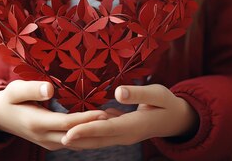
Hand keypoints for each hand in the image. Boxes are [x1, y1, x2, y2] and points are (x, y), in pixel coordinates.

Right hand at [0, 80, 107, 150]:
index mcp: (36, 123)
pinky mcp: (54, 143)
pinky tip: (104, 122)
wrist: (0, 117)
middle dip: (97, 128)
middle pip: (77, 137)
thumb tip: (50, 88)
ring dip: (97, 133)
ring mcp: (50, 143)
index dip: (86, 119)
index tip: (104, 112)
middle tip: (118, 117)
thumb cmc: (9, 98)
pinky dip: (90, 134)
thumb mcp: (15, 89)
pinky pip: (75, 141)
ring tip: (116, 119)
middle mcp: (45, 137)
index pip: (67, 124)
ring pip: (78, 142)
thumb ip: (32, 88)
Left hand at [61, 84, 198, 148]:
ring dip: (80, 139)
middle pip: (98, 140)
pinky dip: (88, 133)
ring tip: (58, 135)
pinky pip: (102, 135)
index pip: (107, 129)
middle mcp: (126, 135)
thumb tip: (118, 92)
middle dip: (77, 140)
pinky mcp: (120, 131)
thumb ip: (139, 93)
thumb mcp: (158, 94)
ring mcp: (123, 135)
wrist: (176, 119)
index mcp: (135, 125)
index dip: (87, 131)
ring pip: (98, 140)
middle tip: (55, 136)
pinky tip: (74, 127)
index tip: (69, 132)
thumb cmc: (167, 103)